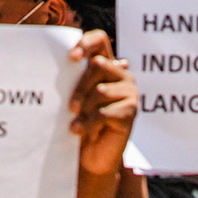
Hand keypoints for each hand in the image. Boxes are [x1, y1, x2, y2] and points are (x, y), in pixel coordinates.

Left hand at [67, 29, 137, 176]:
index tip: (73, 57)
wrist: (90, 157)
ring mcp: (129, 92)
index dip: (86, 43)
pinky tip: (82, 131)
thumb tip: (66, 59)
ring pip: (100, 90)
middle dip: (80, 87)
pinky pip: (104, 112)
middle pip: (97, 65)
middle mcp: (122, 75)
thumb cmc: (80, 122)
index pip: (99, 40)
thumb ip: (74, 77)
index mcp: (107, 66)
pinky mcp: (131, 111)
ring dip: (84, 110)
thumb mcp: (75, 97)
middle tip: (71, 107)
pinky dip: (88, 124)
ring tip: (77, 123)